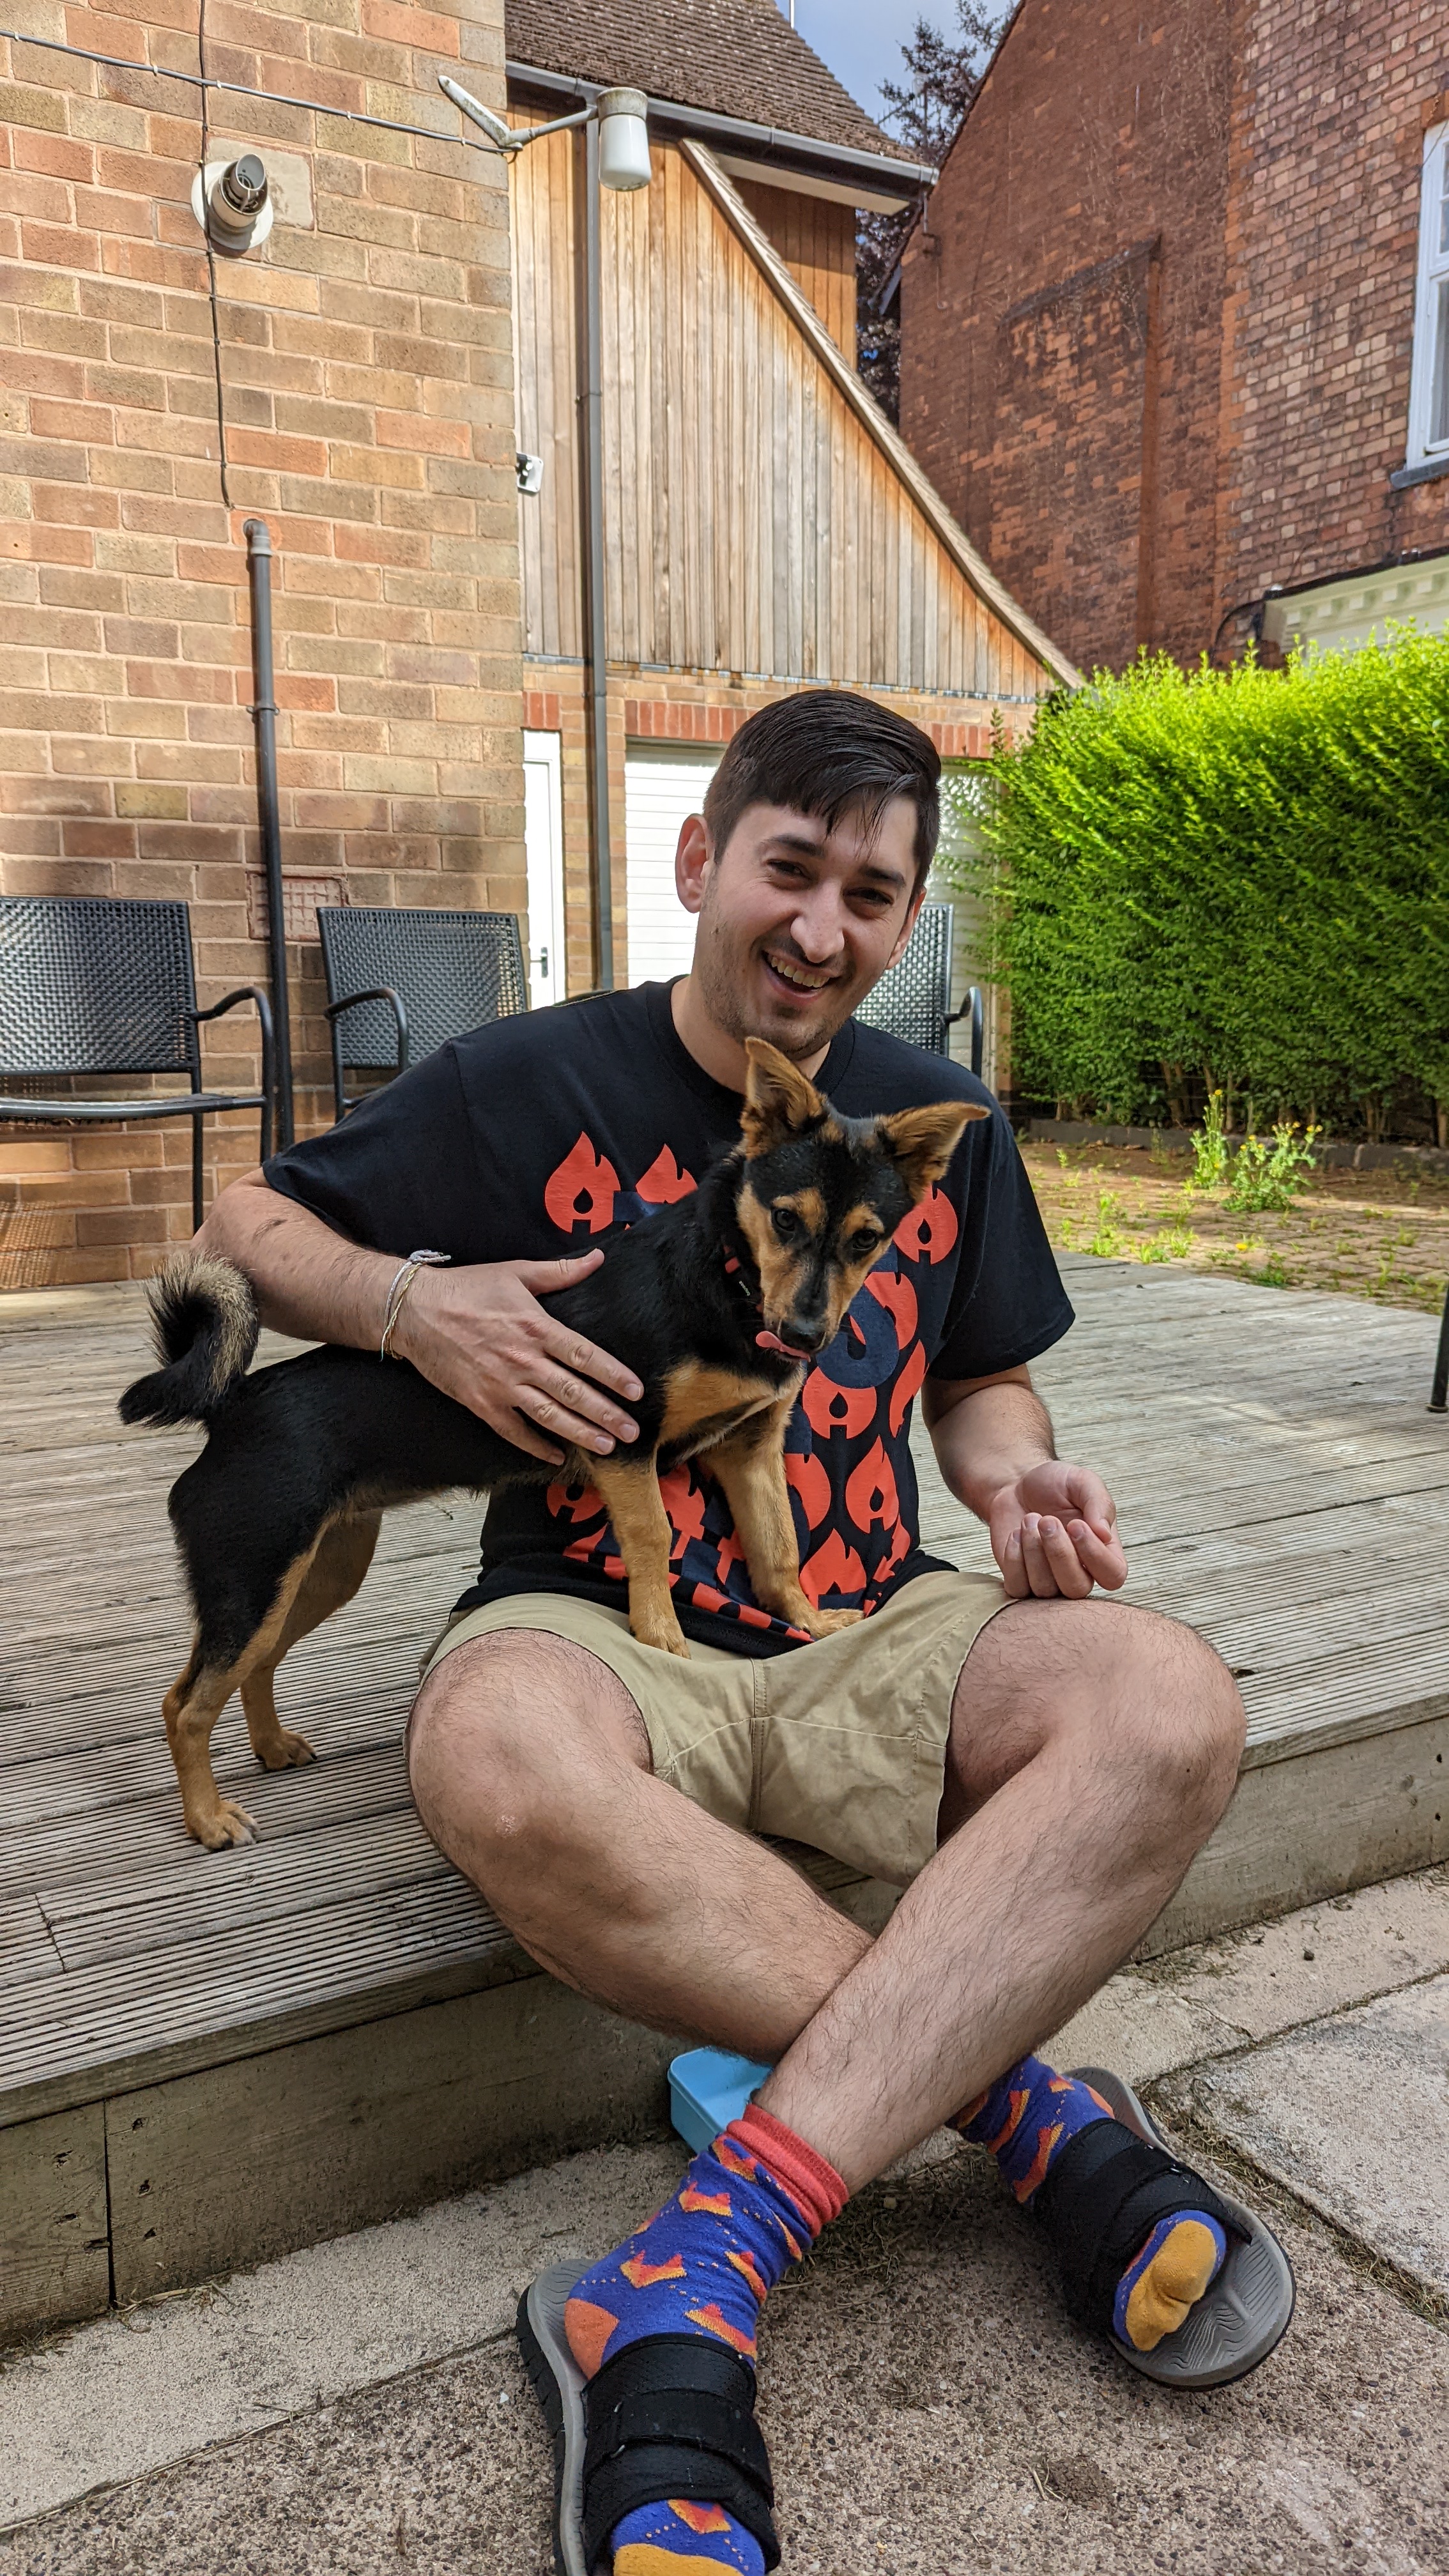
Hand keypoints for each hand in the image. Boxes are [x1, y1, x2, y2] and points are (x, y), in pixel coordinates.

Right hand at [393, 1252, 641, 1463]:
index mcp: (536, 1327)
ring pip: (548, 1415)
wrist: (413, 1311)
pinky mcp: (480, 1402)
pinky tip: (556, 1455)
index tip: (636, 1390)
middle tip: (632, 1431)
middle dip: (606, 1414)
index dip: (613, 1374)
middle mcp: (522, 1359)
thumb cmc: (466, 1288)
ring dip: (579, 1433)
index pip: (584, 1355)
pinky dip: (535, 1445)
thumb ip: (560, 1272)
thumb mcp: (515, 1273)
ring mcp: (500, 1384)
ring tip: (606, 1446)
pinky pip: (512, 1430)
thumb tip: (598, 1257)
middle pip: (573, 1391)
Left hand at [985, 1459, 1126, 1599]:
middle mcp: (1079, 1571)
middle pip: (1077, 1588)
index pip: (1113, 1576)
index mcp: (1103, 1551)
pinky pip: (1018, 1588)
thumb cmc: (1055, 1484)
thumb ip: (1099, 1504)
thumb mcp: (1082, 1482)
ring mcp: (1049, 1581)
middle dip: (1059, 1553)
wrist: (1015, 1484)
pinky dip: (1014, 1559)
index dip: (1095, 1555)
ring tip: (1029, 1519)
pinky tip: (1016, 1534)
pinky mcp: (1020, 1581)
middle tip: (1047, 1520)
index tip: (1075, 1524)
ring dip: (1033, 1550)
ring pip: (1046, 1589)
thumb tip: (1105, 1534)